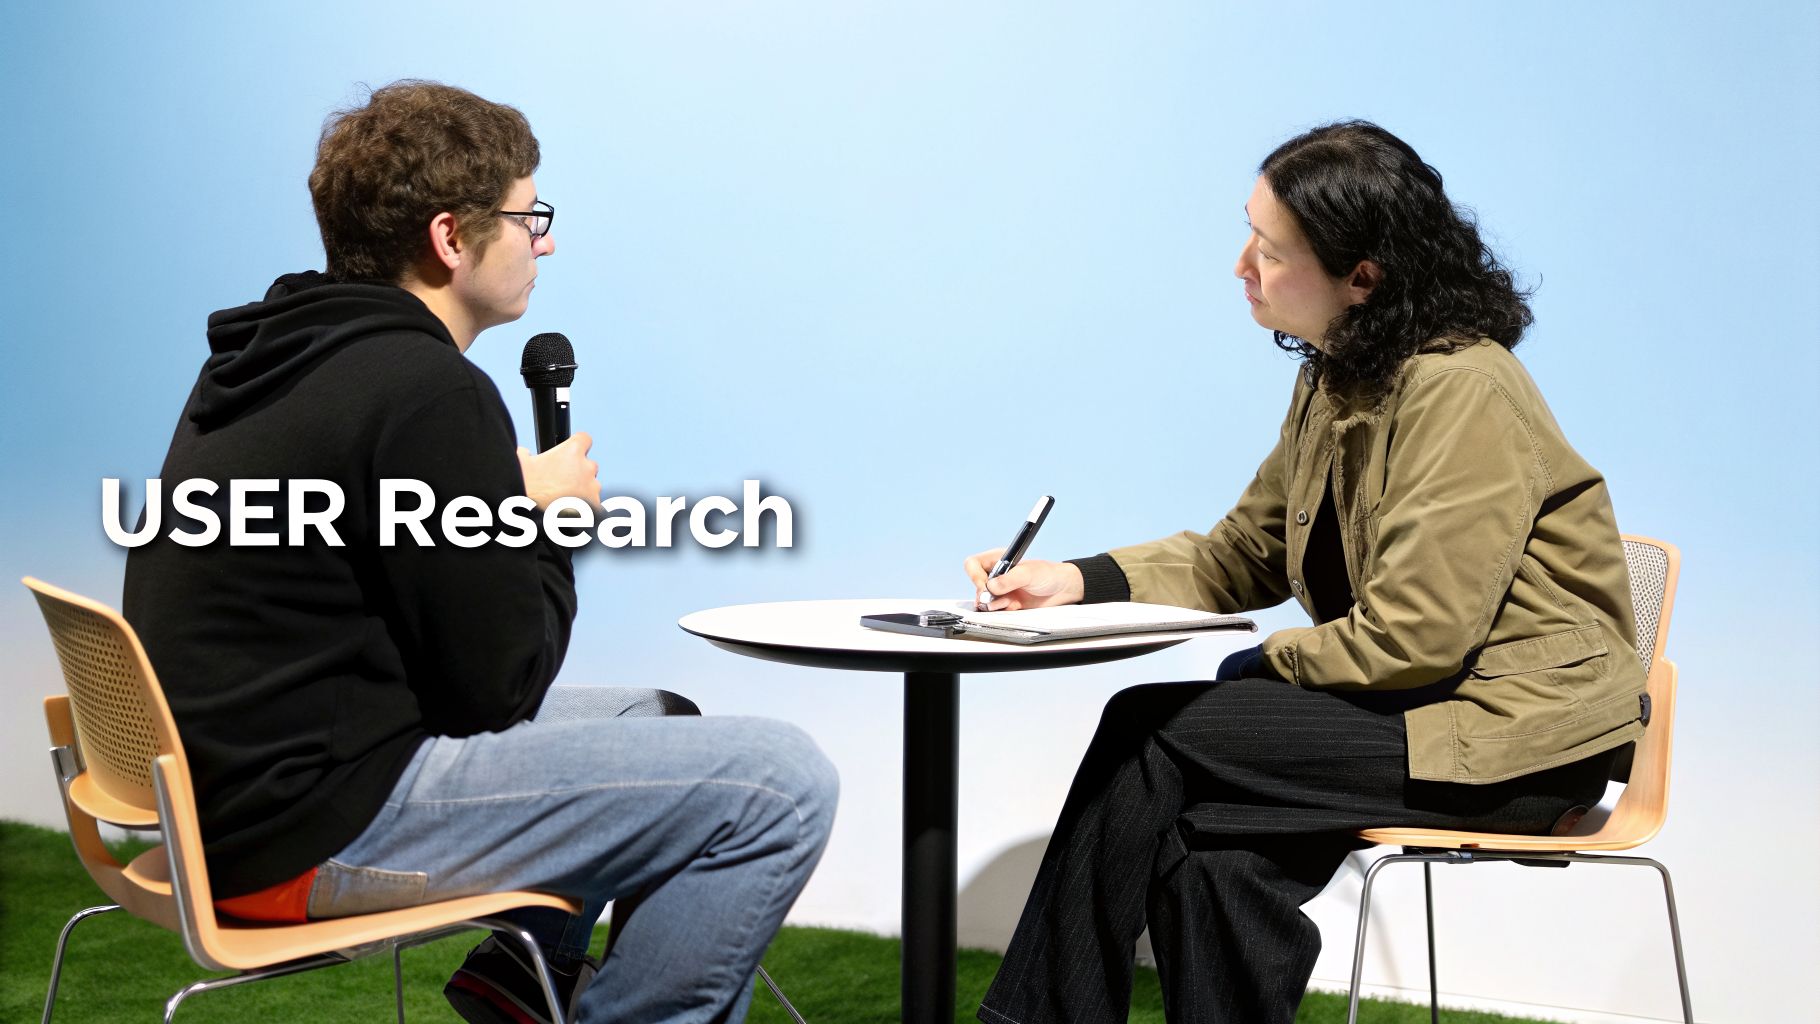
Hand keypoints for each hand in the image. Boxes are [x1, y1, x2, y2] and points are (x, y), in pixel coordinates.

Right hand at [517, 432, 600, 509]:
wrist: (529, 515)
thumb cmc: (524, 487)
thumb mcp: (520, 462)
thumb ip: (527, 454)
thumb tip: (525, 454)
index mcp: (572, 451)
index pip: (585, 439)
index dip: (578, 446)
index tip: (572, 453)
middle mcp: (586, 468)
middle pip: (589, 465)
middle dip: (579, 472)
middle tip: (561, 482)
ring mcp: (592, 488)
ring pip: (592, 486)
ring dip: (582, 490)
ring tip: (562, 499)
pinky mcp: (594, 506)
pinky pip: (592, 504)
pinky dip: (583, 507)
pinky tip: (567, 510)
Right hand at [963, 549, 1083, 610]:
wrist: (1063, 590)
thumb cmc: (1048, 574)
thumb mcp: (1028, 573)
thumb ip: (1008, 580)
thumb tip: (989, 588)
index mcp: (998, 560)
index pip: (973, 564)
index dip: (975, 576)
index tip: (985, 586)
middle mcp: (997, 575)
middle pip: (976, 586)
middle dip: (985, 595)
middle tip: (998, 600)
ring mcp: (1001, 591)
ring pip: (984, 601)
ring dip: (994, 604)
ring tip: (1010, 603)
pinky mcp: (1007, 604)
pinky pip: (994, 611)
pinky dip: (1001, 612)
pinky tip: (1014, 607)